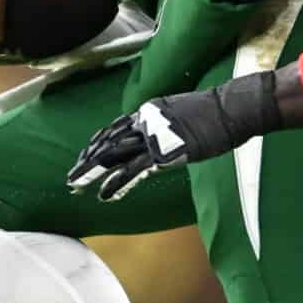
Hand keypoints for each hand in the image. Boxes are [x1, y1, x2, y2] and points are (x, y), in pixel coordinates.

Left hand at [69, 71, 288, 200]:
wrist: (230, 108)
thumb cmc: (216, 113)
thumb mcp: (184, 115)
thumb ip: (168, 125)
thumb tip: (166, 135)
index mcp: (149, 112)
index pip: (115, 129)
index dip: (97, 145)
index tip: (84, 158)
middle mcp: (145, 121)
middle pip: (108, 142)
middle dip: (87, 161)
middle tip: (71, 177)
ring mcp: (153, 136)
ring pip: (114, 155)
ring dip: (93, 172)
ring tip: (77, 186)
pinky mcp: (164, 152)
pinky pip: (134, 170)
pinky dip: (118, 183)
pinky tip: (105, 194)